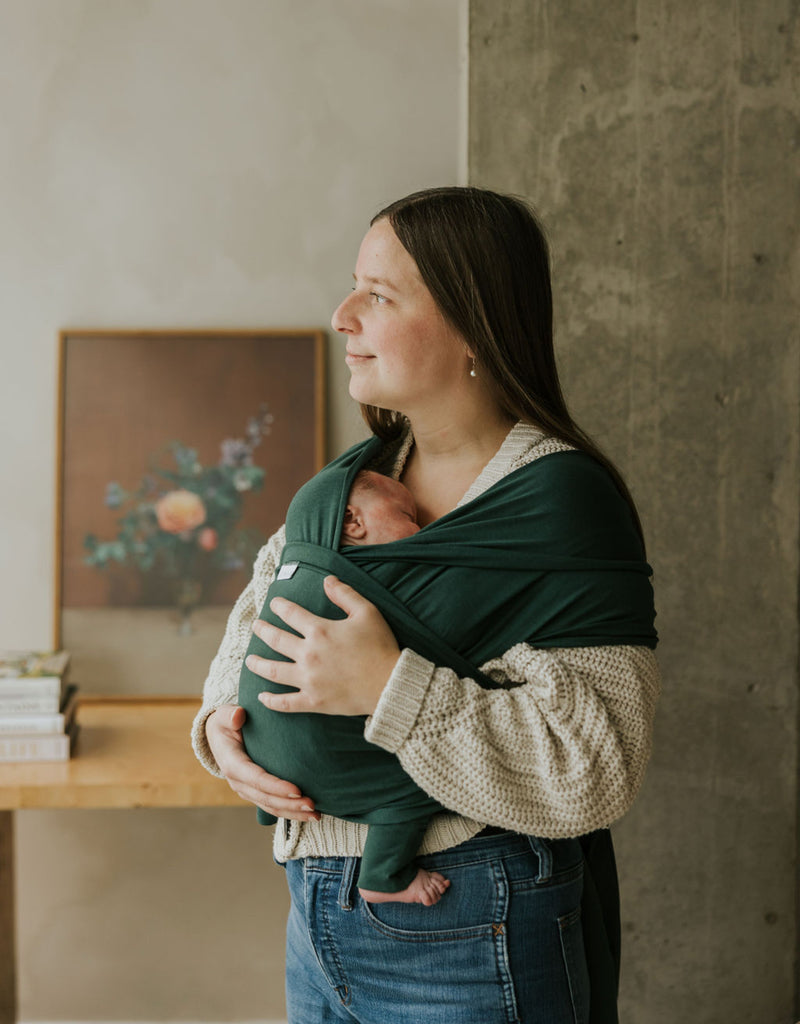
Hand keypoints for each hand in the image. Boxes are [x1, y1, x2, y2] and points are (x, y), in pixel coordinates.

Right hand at [205, 704, 319, 820]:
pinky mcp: (254, 792)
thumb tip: (238, 715)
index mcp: (232, 764)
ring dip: (293, 812)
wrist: (218, 736)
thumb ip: (230, 715)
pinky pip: (271, 806)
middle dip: (290, 804)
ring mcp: (246, 790)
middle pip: (265, 798)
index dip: (276, 786)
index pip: (256, 779)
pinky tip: (307, 813)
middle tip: (312, 805)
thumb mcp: (224, 715)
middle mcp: (238, 782)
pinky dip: (289, 811)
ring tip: (315, 815)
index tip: (297, 790)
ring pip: (270, 806)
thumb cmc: (226, 723)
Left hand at [245, 575, 399, 715]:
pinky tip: (261, 697)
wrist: (390, 684)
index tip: (274, 603)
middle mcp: (308, 654)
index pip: (291, 614)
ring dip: (257, 664)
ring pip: (273, 671)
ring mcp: (308, 679)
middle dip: (262, 631)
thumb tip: (326, 579)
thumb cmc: (380, 646)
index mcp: (320, 630)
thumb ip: (345, 594)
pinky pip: (285, 702)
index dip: (280, 606)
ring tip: (249, 660)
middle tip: (255, 627)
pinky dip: (271, 700)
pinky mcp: (313, 701)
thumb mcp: (367, 612)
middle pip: (276, 640)